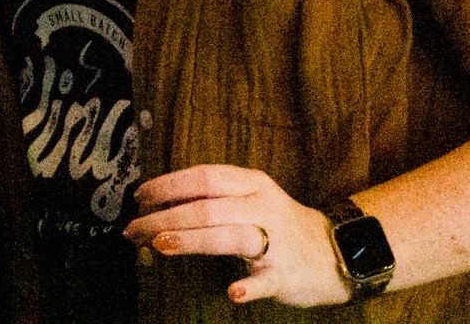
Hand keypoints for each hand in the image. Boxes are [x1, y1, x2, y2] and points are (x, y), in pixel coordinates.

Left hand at [124, 165, 349, 306]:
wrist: (334, 253)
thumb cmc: (278, 225)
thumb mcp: (250, 199)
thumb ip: (211, 199)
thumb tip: (157, 205)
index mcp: (251, 184)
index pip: (204, 177)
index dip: (168, 185)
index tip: (139, 196)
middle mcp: (262, 206)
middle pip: (208, 207)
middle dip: (166, 217)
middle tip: (135, 229)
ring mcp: (276, 241)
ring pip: (230, 236)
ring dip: (192, 240)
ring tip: (161, 246)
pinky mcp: (285, 274)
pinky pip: (266, 280)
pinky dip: (249, 286)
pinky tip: (233, 292)